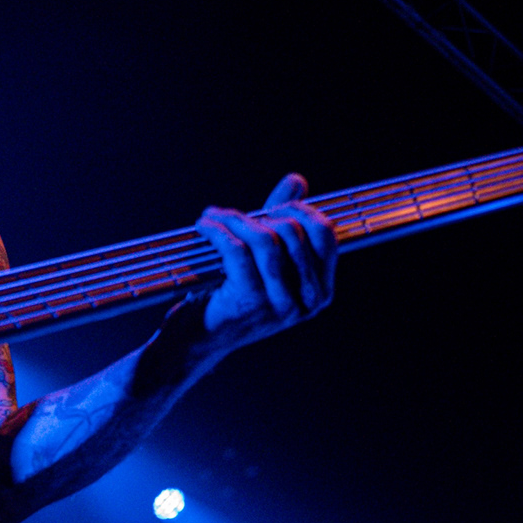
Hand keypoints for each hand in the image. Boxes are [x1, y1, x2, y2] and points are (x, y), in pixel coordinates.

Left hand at [194, 173, 336, 355]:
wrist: (196, 341)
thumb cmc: (231, 297)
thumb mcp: (262, 261)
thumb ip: (282, 220)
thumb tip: (297, 180)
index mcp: (320, 291)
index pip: (326, 235)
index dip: (299, 211)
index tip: (271, 209)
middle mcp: (306, 301)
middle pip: (293, 233)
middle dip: (260, 214)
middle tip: (232, 216)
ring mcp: (278, 304)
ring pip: (264, 240)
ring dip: (234, 220)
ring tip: (214, 217)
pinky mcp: (248, 302)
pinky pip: (235, 250)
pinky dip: (217, 230)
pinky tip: (204, 226)